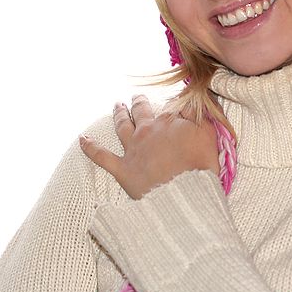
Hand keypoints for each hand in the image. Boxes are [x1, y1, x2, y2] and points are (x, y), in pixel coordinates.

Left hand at [79, 94, 219, 199]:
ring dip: (118, 113)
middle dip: (139, 102)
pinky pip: (101, 156)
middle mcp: (148, 130)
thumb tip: (196, 99)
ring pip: (121, 125)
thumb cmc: (201, 167)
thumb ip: (202, 116)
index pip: (170, 105)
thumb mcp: (209, 135)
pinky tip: (82, 139)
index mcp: (170, 121)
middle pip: (142, 110)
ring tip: (117, 105)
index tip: (174, 102)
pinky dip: (90, 147)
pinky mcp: (122, 169)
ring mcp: (133, 149)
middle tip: (137, 97)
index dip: (173, 102)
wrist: (185, 194)